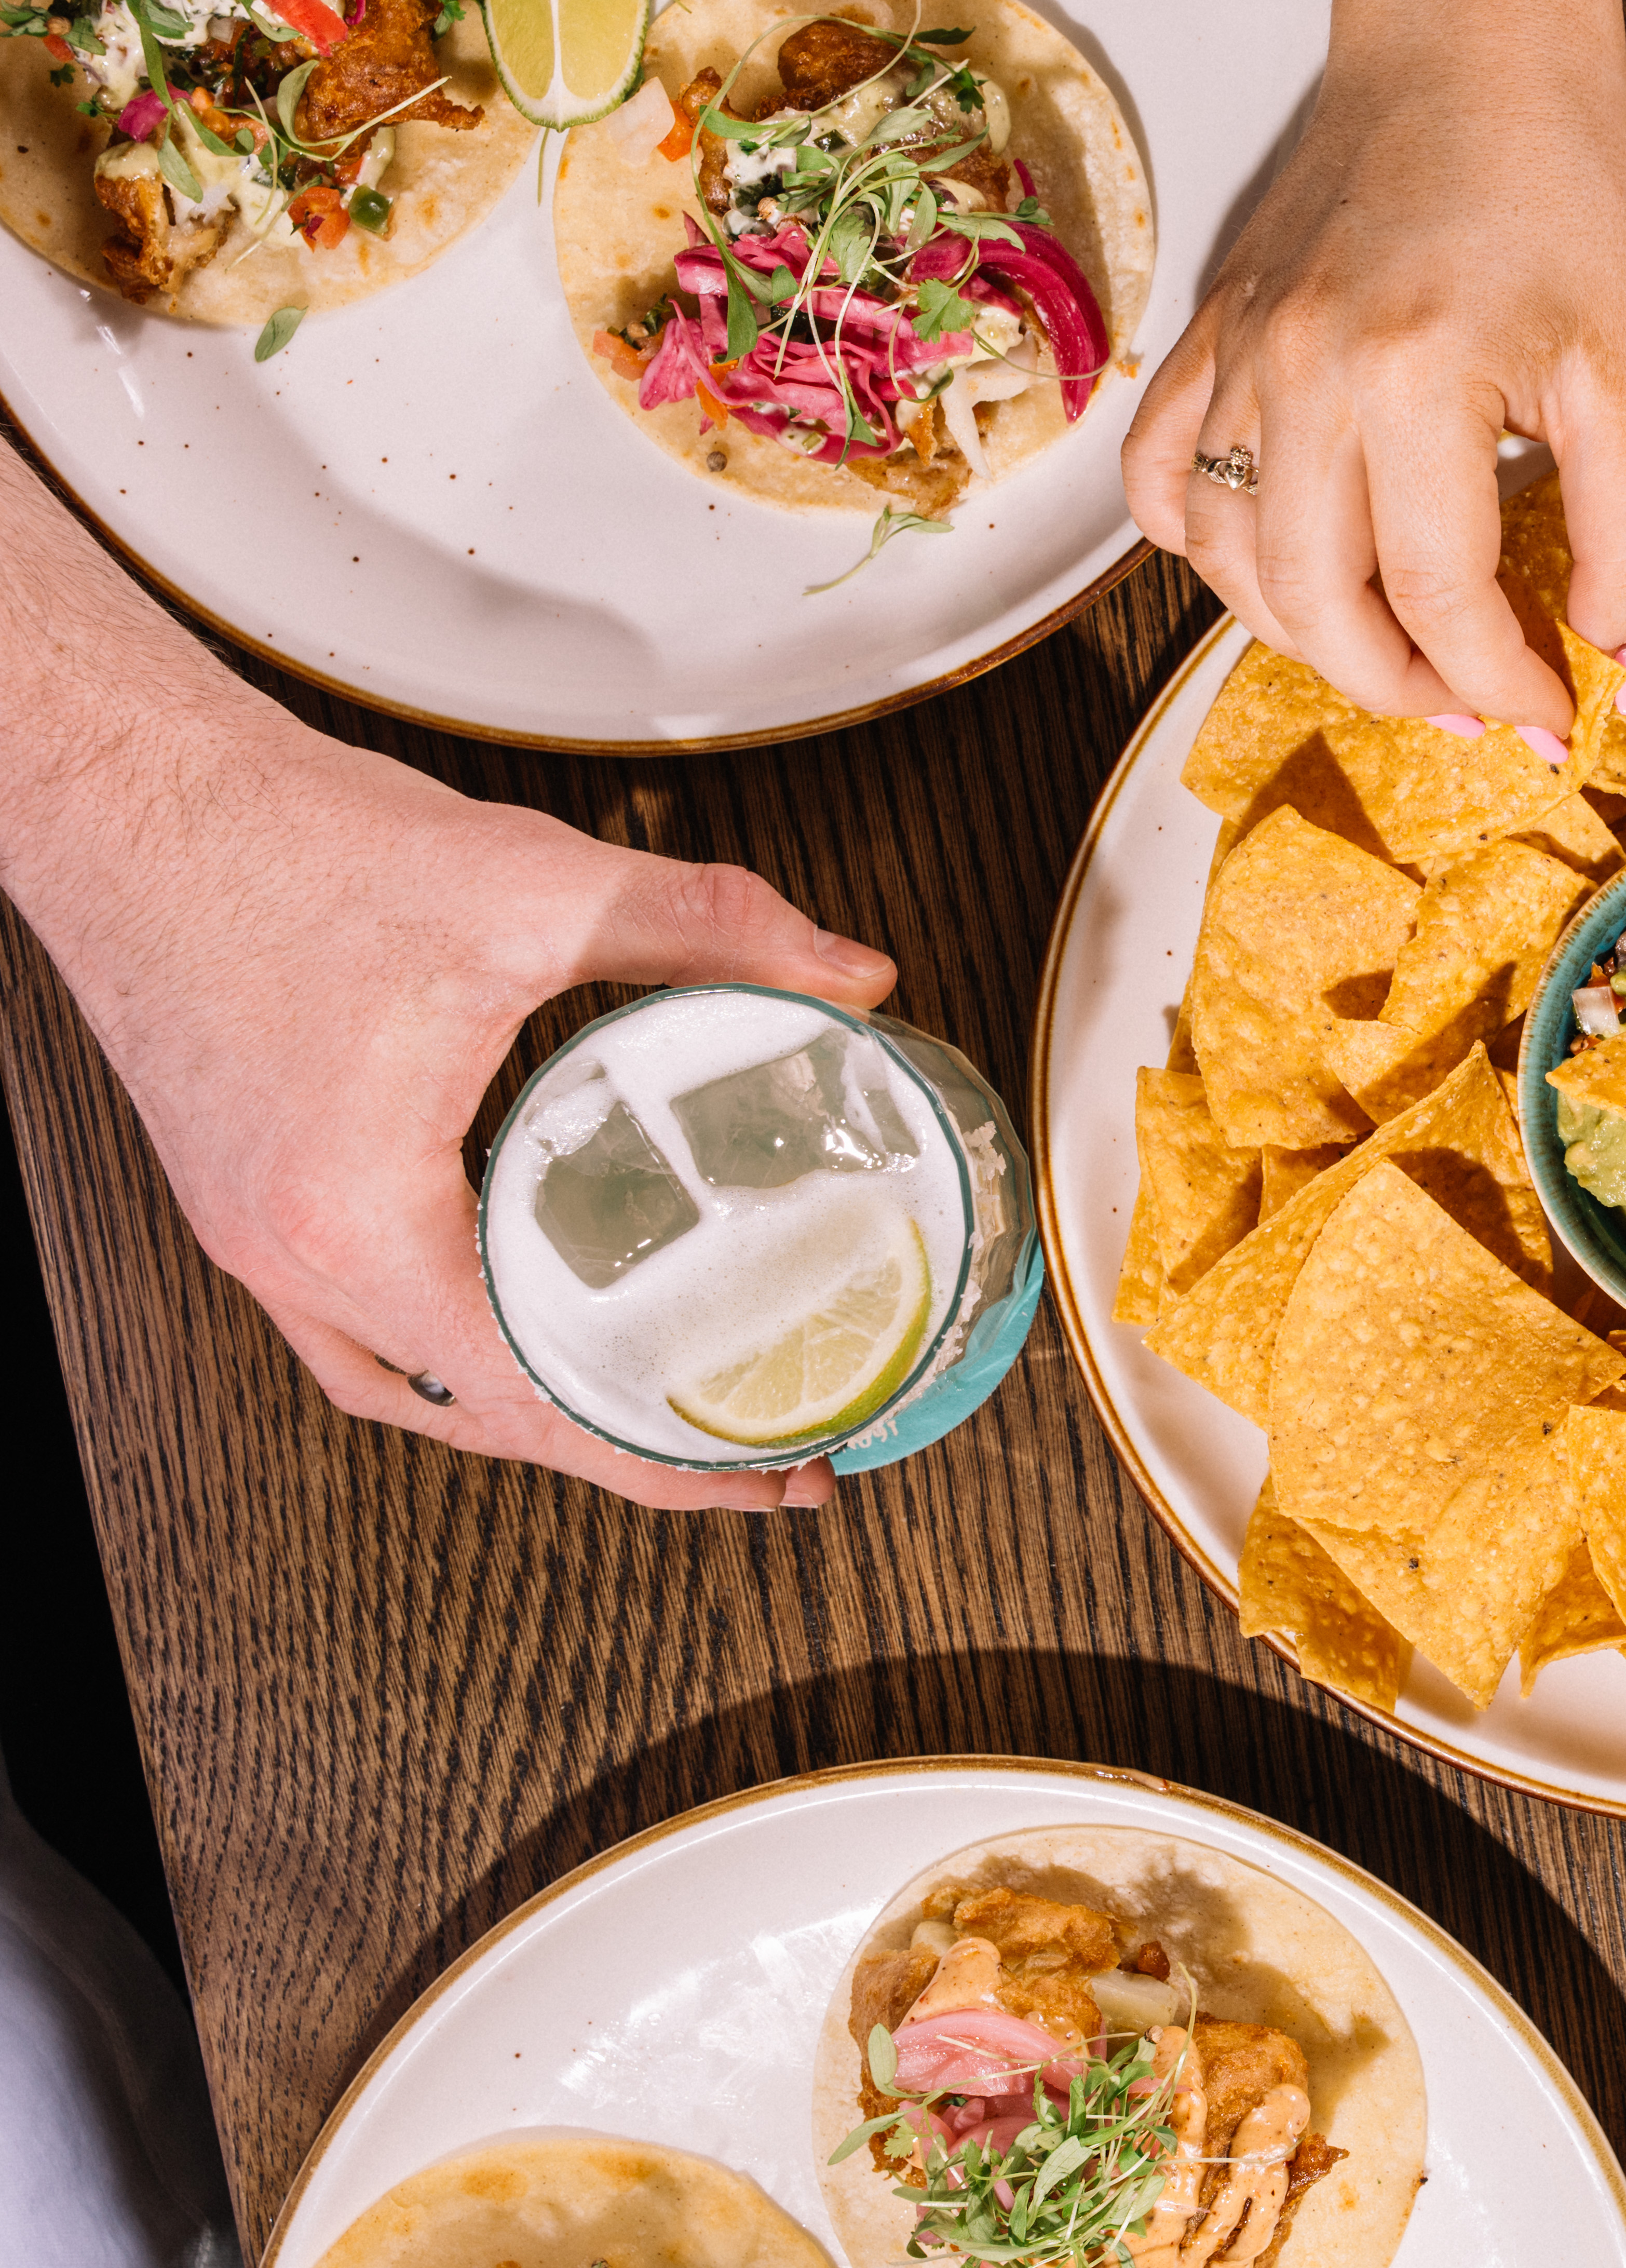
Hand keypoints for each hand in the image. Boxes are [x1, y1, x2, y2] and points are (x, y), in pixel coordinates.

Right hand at [4, 452, 893, 1513]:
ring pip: (416, 1385)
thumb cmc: (279, 845)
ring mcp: (255, 1236)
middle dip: (630, 1448)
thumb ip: (710, 925)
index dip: (669, 1449)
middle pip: (485, 1417)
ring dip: (543, 1410)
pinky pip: (368, 1323)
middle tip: (760, 1459)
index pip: (536, 1398)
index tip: (772, 1471)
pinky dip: (464, 1348)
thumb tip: (850, 976)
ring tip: (661, 1412)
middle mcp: (287, 1253)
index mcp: (353, 1216)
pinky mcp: (252, 1198)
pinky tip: (536, 1325)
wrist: (133, 796)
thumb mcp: (534, 884)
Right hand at [1118, 0, 1625, 732]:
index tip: (1550, 714)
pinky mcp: (1209, 340)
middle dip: (1402, 690)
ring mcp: (1238, 356)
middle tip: (1473, 707)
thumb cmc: (1554, 199)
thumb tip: (1620, 669)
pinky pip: (1162, 485)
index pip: (1440, 598)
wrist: (1468, 66)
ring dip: (1309, 638)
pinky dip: (1208, 552)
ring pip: (1231, 563)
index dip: (1501, 683)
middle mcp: (1303, 371)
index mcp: (1415, 376)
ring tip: (1394, 655)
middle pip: (1317, 605)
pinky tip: (1284, 569)